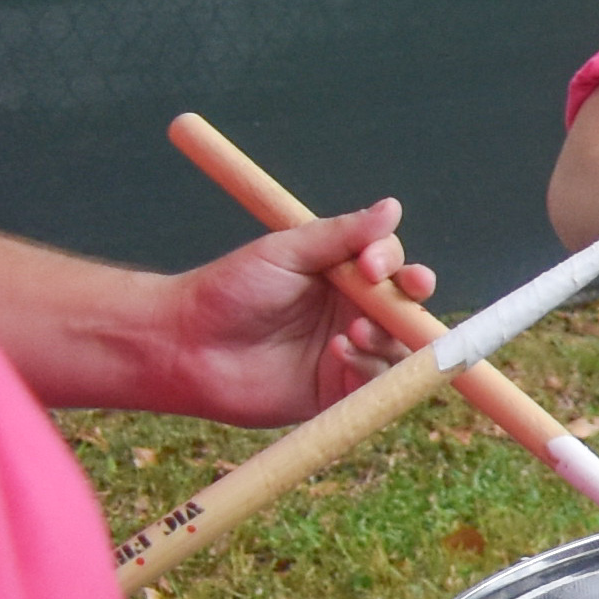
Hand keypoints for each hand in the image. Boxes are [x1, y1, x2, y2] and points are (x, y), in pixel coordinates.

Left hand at [155, 203, 428, 424]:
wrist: (184, 345)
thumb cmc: (227, 291)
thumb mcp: (285, 252)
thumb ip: (341, 234)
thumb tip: (392, 207)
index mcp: (341, 277)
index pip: (390, 268)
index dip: (396, 265)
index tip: (374, 266)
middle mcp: (351, 314)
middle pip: (407, 308)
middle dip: (414, 300)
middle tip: (408, 292)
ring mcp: (348, 353)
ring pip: (399, 347)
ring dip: (388, 336)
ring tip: (354, 332)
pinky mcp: (337, 391)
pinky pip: (376, 384)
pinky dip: (368, 367)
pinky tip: (338, 353)